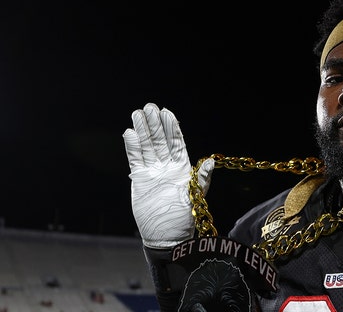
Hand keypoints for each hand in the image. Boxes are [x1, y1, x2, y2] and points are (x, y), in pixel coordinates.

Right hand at [123, 103, 213, 248]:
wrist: (166, 235)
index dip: (172, 128)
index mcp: (182, 168)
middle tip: (150, 107)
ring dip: (143, 131)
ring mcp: (153, 172)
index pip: (177, 143)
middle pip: (160, 141)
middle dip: (155, 125)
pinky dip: (133, 147)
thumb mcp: (196, 196)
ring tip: (138, 114)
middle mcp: (167, 167)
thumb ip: (201, 177)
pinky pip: (135, 160)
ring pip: (147, 147)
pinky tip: (130, 133)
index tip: (167, 113)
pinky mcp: (140, 180)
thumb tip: (211, 161)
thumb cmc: (184, 217)